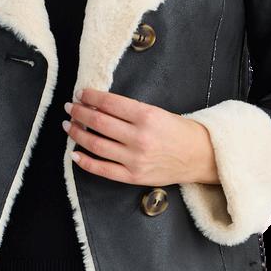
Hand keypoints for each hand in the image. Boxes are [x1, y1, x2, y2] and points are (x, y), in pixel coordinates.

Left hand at [62, 88, 219, 186]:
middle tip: (70, 107)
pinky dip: (85, 162)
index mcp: (147, 116)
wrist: (200, 157)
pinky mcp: (133, 176)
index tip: (81, 93)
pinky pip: (102, 169)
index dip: (90, 97)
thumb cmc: (179, 132)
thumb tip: (98, 106)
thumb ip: (130, 111)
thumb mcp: (158, 112)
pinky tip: (74, 153)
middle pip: (98, 122)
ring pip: (95, 144)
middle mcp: (139, 138)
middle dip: (79, 112)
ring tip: (69, 125)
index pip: (109, 103)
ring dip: (77, 133)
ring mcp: (134, 159)